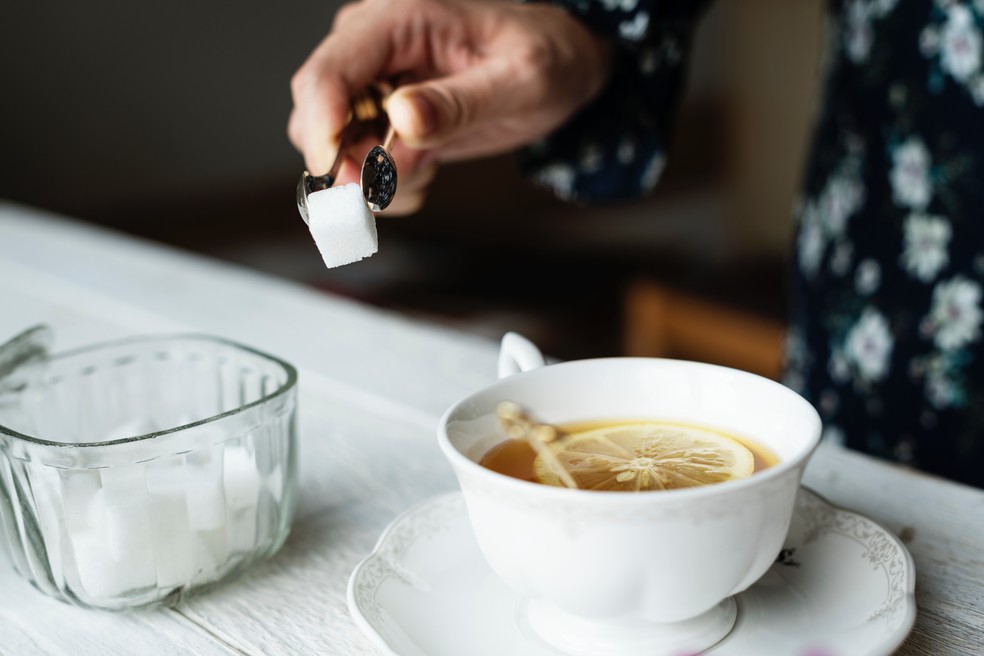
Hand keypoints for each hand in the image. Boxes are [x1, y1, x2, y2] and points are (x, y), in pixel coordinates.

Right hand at [288, 0, 612, 213]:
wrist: (558, 66)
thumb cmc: (544, 58)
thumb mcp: (520, 80)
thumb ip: (460, 102)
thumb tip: (402, 119)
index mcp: (399, 19)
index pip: (328, 73)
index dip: (323, 130)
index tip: (347, 178)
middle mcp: (372, 46)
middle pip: (315, 113)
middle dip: (350, 163)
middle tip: (404, 181)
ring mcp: (371, 82)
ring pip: (331, 145)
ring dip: (370, 178)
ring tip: (426, 171)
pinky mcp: (380, 115)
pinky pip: (355, 161)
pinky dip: (383, 183)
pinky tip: (424, 171)